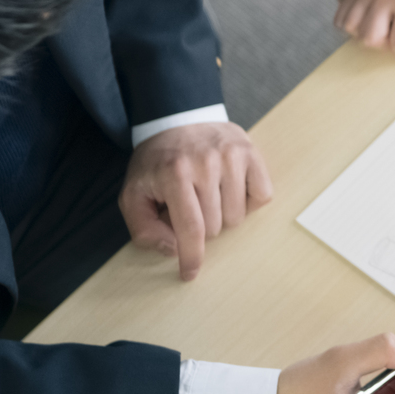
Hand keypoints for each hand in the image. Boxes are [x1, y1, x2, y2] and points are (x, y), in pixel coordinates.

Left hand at [120, 122, 272, 280]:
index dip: (191, 258)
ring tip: (208, 197)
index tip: (190, 274)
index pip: (191, 229)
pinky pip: (262, 196)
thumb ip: (144, 229)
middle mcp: (206, 163)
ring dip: (223, 216)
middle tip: (189, 209)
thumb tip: (174, 249)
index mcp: (174, 174)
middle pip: (215, 227)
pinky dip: (248, 202)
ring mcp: (232, 156)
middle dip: (201, 228)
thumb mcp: (133, 194)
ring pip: (238, 216)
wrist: (178, 119)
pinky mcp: (251, 152)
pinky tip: (230, 191)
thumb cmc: (156, 163)